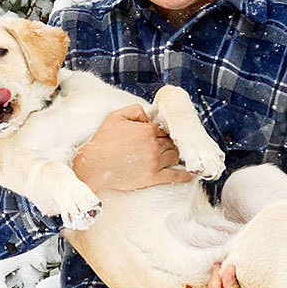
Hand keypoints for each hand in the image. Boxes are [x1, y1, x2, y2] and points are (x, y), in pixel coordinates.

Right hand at [73, 105, 194, 191]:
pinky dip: (184, 174)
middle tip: (170, 146)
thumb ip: (134, 110)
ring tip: (181, 156)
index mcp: (146, 130)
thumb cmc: (103, 142)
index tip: (159, 136)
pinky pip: (174, 175)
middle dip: (170, 143)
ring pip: (174, 156)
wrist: (95, 165)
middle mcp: (154, 145)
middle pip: (170, 142)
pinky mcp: (153, 177)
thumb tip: (148, 115)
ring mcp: (155, 162)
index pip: (162, 129)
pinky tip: (191, 174)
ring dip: (176, 155)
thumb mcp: (115, 117)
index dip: (160, 132)